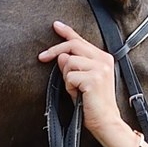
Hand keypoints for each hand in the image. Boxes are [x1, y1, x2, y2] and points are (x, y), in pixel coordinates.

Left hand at [37, 21, 124, 137]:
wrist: (105, 121)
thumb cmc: (92, 103)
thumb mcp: (80, 80)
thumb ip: (72, 65)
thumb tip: (61, 55)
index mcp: (103, 58)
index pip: (81, 40)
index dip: (67, 31)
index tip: (55, 25)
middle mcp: (103, 60)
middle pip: (72, 45)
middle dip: (54, 51)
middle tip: (42, 57)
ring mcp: (100, 68)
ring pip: (69, 61)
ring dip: (66, 77)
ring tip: (75, 89)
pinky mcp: (94, 78)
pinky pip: (69, 76)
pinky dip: (69, 86)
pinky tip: (78, 95)